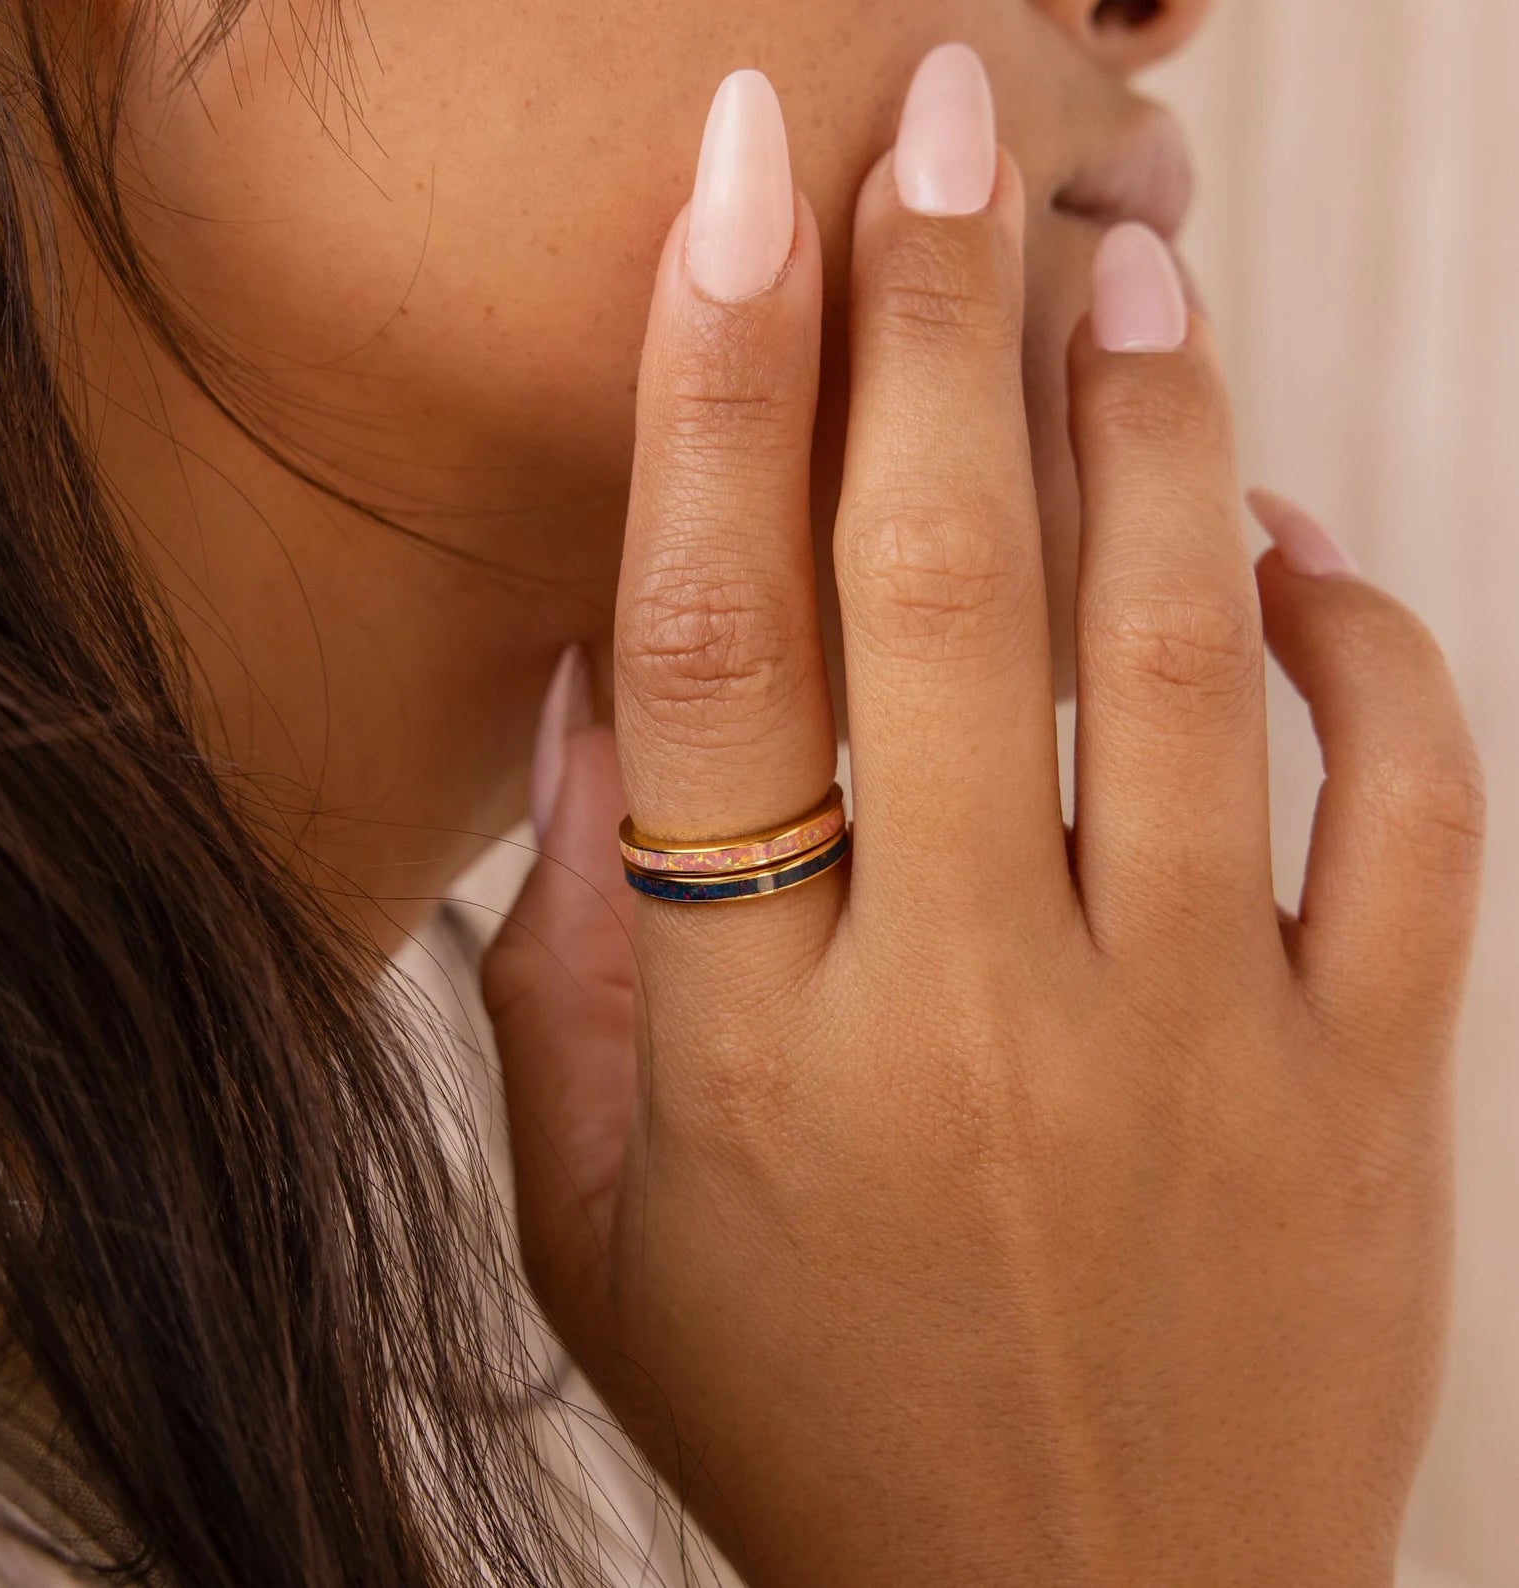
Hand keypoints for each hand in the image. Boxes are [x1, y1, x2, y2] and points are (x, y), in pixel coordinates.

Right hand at [482, 47, 1484, 1587]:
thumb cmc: (814, 1436)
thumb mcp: (605, 1233)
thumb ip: (569, 968)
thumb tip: (590, 700)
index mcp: (762, 1045)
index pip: (713, 646)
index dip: (711, 393)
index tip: (729, 202)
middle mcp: (982, 1008)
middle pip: (943, 588)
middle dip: (931, 317)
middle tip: (945, 121)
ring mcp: (1200, 1041)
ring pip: (1187, 652)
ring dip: (1151, 429)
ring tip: (1123, 266)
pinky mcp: (1367, 1090)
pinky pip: (1406, 807)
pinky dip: (1370, 639)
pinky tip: (1299, 537)